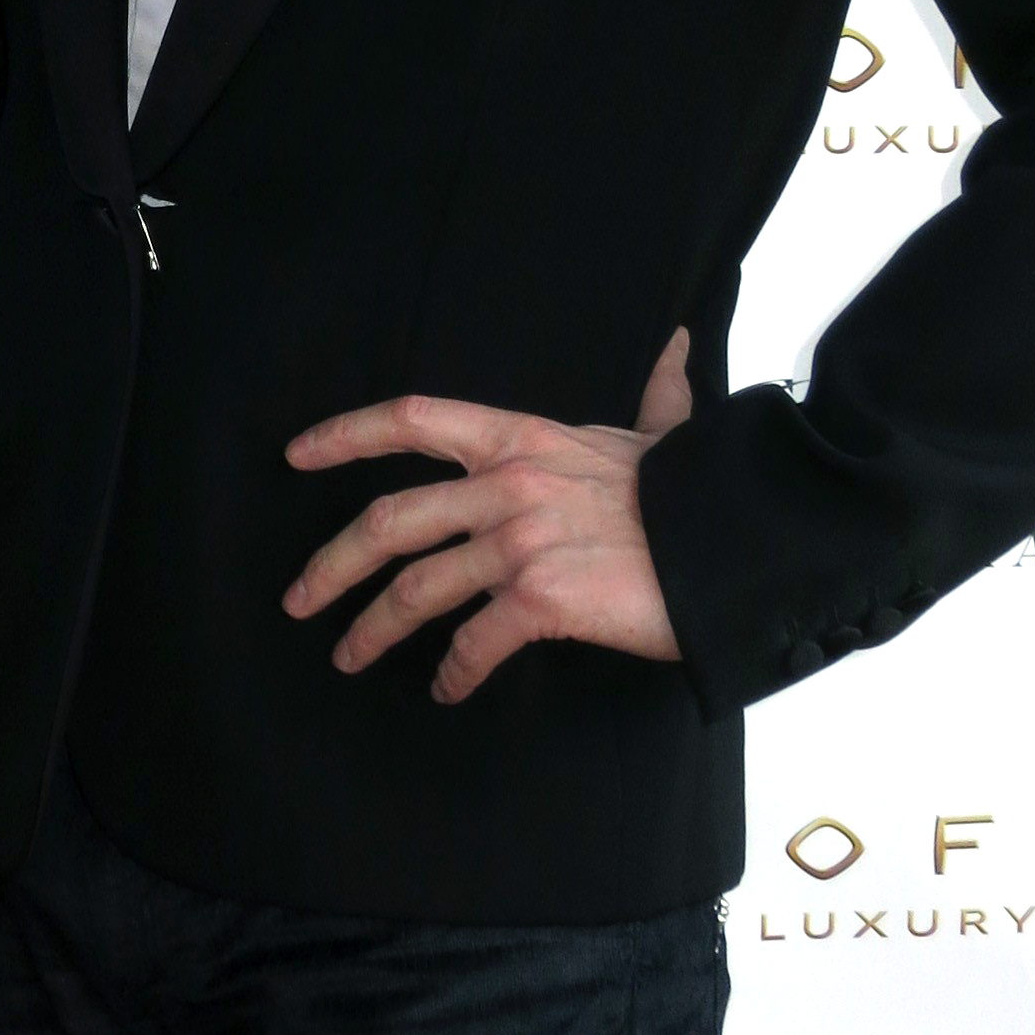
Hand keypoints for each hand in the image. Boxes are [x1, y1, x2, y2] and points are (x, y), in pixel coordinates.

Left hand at [282, 331, 693, 705]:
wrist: (738, 540)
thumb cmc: (697, 492)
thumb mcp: (660, 432)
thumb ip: (654, 394)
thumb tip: (673, 344)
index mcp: (522, 439)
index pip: (414, 420)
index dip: (346, 433)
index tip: (296, 454)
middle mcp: (508, 485)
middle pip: (389, 520)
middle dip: (331, 564)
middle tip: (299, 600)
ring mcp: (521, 543)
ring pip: (418, 589)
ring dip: (374, 630)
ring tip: (350, 658)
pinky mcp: (543, 600)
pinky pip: (475, 642)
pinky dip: (454, 673)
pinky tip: (447, 690)